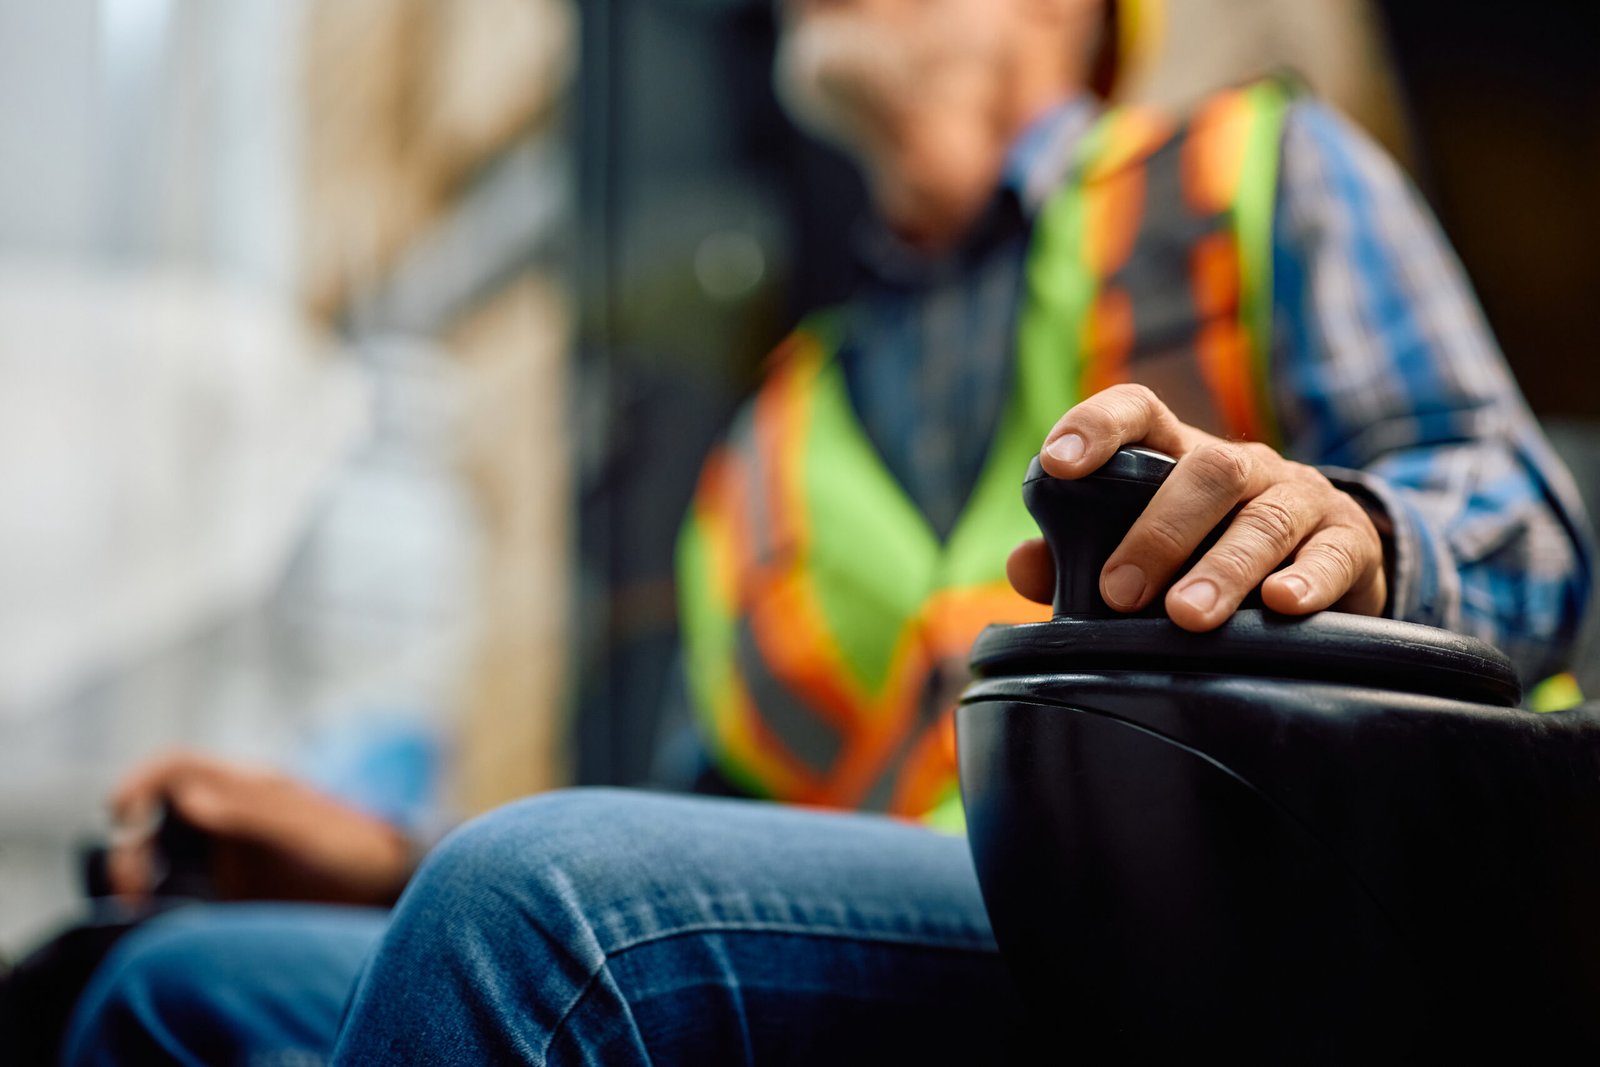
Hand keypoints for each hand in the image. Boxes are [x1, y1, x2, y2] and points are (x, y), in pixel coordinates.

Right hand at [107, 751, 414, 905]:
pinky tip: (163, 922)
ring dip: (141, 872)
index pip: (177, 768)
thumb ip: (250, 812)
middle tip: (133, 887)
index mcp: (246, 787)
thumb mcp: (305, 828)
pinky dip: (163, 899)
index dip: (140, 782)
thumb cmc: (354, 846)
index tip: (118, 814)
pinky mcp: (234, 885)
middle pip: (156, 815)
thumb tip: (188, 798)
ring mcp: (230, 849)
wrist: (388, 884)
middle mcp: (230, 813)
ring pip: (163, 851)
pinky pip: (184, 886)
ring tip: (140, 905)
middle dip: (131, 843)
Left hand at [1006, 384, 1386, 630]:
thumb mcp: (1142, 548)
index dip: (1097, 426)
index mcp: (1178, 455)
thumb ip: (1075, 556)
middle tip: (1120, 592)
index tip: (1057, 463)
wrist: (1320, 568)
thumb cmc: (1203, 555)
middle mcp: (1241, 466)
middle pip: (1207, 471)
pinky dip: (1309, 579)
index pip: (1139, 412)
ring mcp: (1300, 496)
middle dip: (1159, 532)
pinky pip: (1334, 552)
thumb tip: (1025, 565)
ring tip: (1189, 616)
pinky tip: (1282, 605)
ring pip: (1265, 517)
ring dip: (1224, 567)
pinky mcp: (1350, 540)